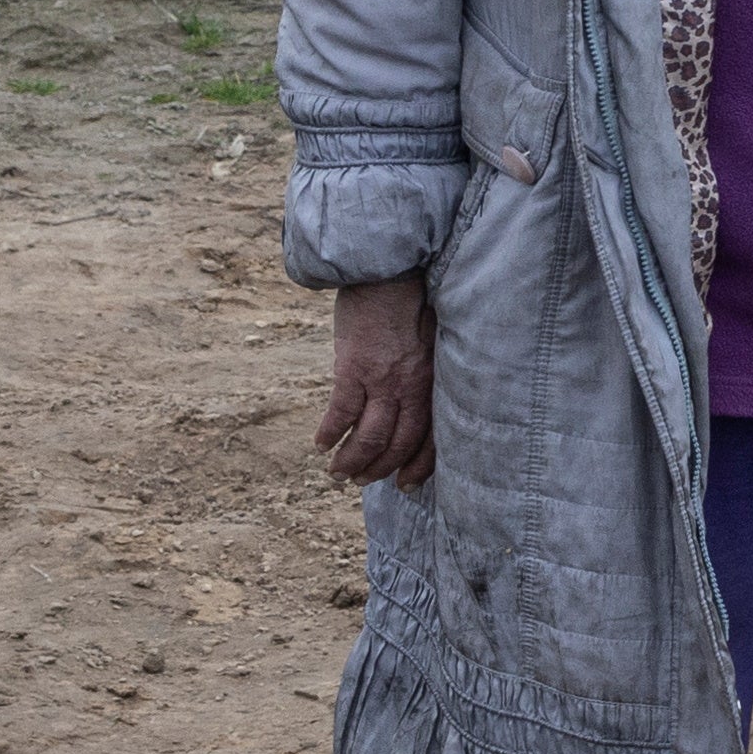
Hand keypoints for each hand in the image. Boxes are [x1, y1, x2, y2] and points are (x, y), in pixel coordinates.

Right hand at [318, 277, 436, 488]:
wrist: (388, 269)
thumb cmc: (410, 299)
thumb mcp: (431, 338)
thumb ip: (425, 368)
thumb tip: (414, 394)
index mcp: (432, 381)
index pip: (429, 437)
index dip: (418, 466)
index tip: (406, 484)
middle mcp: (411, 386)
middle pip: (397, 443)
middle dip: (379, 468)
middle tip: (362, 481)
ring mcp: (382, 380)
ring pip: (369, 436)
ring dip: (352, 460)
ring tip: (338, 473)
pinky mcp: (353, 368)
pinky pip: (341, 412)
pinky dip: (330, 433)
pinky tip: (320, 444)